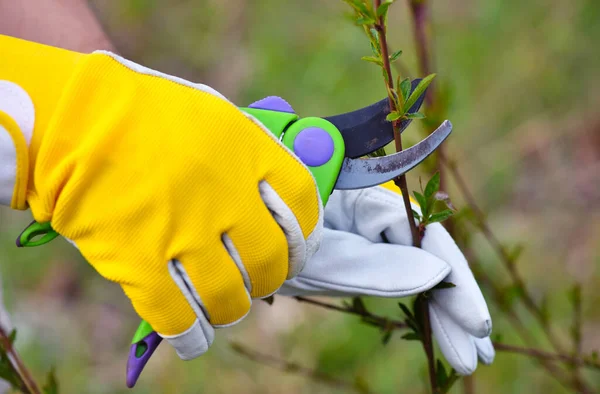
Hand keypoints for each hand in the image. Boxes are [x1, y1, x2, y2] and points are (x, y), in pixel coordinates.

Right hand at [0, 35, 322, 359]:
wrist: (73, 118)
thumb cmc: (146, 111)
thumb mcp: (215, 114)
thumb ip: (251, 151)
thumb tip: (275, 191)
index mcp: (249, 154)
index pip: (304, 204)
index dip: (305, 234)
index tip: (297, 247)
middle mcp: (226, 197)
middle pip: (272, 260)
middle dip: (271, 276)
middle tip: (260, 277)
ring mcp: (185, 233)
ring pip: (230, 297)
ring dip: (233, 306)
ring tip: (226, 301)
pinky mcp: (140, 262)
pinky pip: (179, 317)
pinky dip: (191, 333)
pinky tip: (194, 334)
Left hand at [278, 183, 493, 374]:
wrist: (233, 238)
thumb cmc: (268, 236)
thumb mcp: (319, 258)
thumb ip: (376, 265)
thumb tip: (439, 274)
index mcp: (364, 191)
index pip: (424, 234)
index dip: (453, 280)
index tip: (475, 324)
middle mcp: (372, 205)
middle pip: (424, 253)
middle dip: (451, 305)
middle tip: (474, 356)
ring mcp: (365, 227)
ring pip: (413, 265)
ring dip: (439, 310)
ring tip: (466, 355)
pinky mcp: (356, 244)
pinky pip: (393, 271)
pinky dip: (413, 300)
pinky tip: (438, 325)